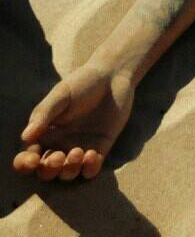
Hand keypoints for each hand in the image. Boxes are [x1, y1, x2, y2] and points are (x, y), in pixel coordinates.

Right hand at [13, 64, 134, 180]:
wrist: (113, 76)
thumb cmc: (82, 82)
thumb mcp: (61, 95)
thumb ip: (44, 114)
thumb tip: (25, 137)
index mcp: (45, 133)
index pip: (28, 156)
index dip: (25, 164)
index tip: (32, 160)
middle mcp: (60, 145)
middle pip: (46, 171)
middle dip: (49, 170)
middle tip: (57, 157)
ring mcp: (80, 148)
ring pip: (68, 173)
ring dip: (69, 170)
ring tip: (77, 152)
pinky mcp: (100, 149)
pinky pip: (91, 169)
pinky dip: (90, 168)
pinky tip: (92, 155)